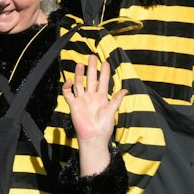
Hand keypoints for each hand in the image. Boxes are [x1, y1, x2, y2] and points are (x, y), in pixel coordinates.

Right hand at [63, 58, 123, 174]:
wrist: (93, 137)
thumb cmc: (104, 126)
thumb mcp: (112, 111)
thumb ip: (116, 99)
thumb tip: (125, 89)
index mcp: (102, 97)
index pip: (103, 81)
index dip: (104, 72)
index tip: (105, 62)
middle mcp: (91, 96)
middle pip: (90, 79)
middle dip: (91, 68)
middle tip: (92, 57)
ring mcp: (82, 100)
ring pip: (79, 83)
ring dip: (79, 74)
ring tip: (80, 64)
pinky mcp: (73, 105)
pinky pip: (68, 94)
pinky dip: (67, 87)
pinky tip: (69, 80)